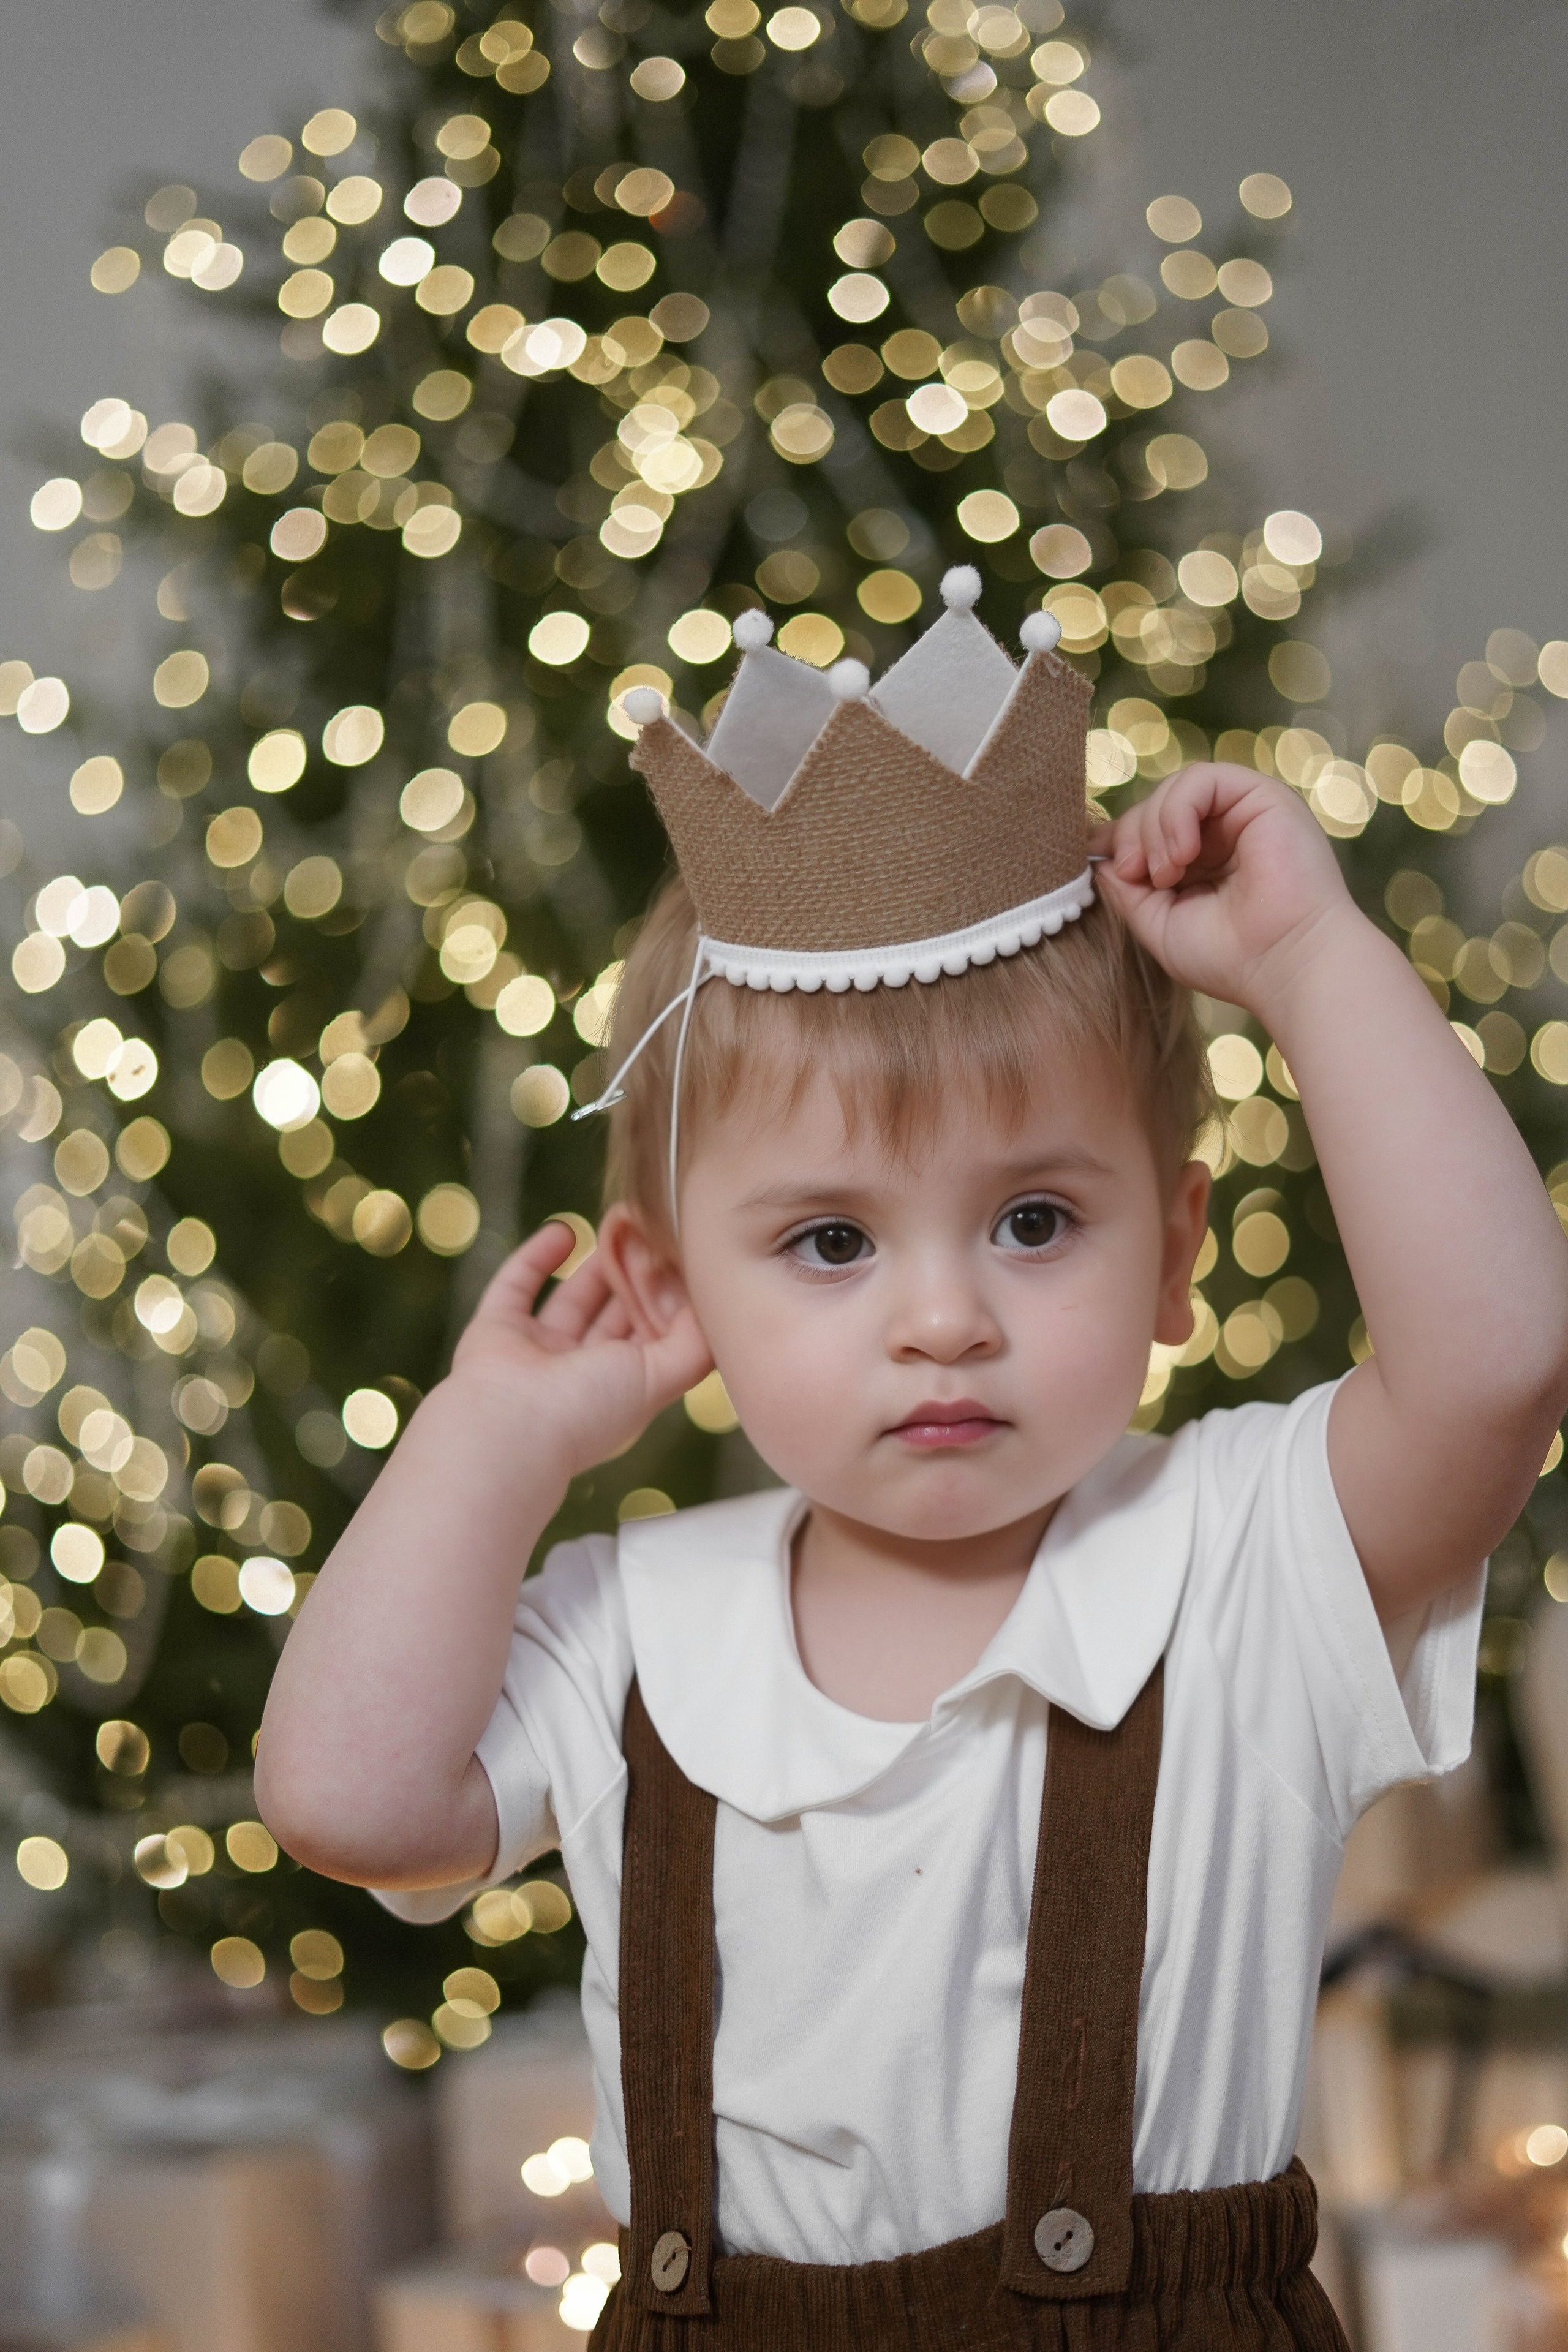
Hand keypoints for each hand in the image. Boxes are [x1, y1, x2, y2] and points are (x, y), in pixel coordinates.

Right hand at [449, 1221, 712, 1479]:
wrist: (510, 1427)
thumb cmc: (590, 1409)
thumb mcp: (661, 1377)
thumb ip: (693, 1343)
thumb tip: (711, 1303)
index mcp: (620, 1391)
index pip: (652, 1338)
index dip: (668, 1301)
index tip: (686, 1260)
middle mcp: (578, 1374)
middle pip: (615, 1316)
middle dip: (636, 1277)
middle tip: (654, 1232)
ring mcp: (535, 1353)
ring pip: (573, 1300)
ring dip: (595, 1264)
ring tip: (618, 1222)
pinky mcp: (494, 1331)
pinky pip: (517, 1286)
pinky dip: (537, 1257)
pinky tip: (564, 1229)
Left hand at [1096, 764, 1352, 1012]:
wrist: (1288, 965)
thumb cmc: (1231, 958)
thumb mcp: (1160, 925)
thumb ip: (1128, 891)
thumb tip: (1101, 858)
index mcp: (1205, 861)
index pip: (1149, 829)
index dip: (1120, 841)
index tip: (1106, 867)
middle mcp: (1226, 832)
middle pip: (1155, 805)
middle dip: (1132, 837)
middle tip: (1139, 876)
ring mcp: (1245, 811)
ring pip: (1175, 789)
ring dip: (1153, 829)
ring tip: (1166, 874)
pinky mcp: (1262, 795)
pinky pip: (1200, 779)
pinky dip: (1177, 813)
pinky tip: (1184, 854)